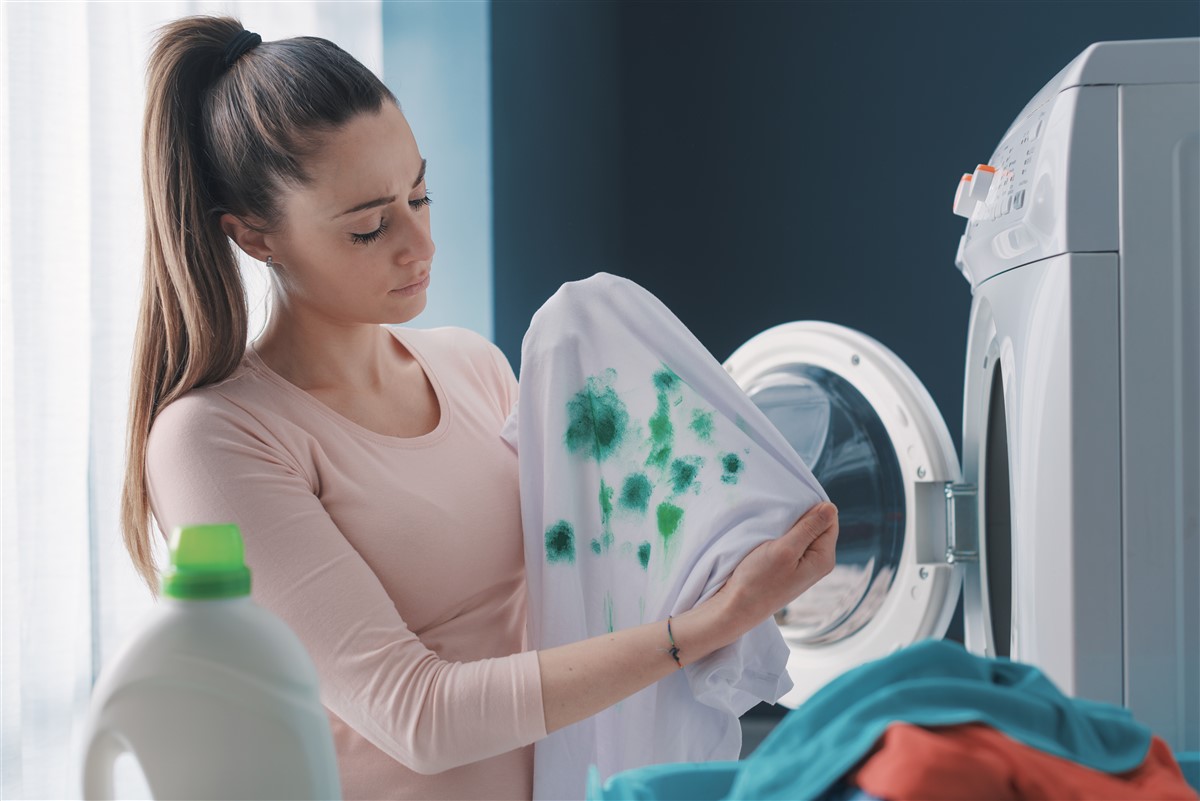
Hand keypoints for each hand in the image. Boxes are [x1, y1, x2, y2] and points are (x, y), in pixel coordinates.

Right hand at [717, 502, 838, 629]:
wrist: (737, 606)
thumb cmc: (759, 580)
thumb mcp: (785, 549)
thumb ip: (809, 528)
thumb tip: (831, 508)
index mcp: (824, 558)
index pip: (829, 520)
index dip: (810, 510)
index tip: (788, 513)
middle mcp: (818, 561)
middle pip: (818, 525)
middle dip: (800, 517)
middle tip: (776, 522)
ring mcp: (804, 564)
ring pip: (803, 532)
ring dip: (788, 526)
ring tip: (770, 531)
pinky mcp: (790, 566)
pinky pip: (792, 541)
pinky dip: (781, 535)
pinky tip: (768, 539)